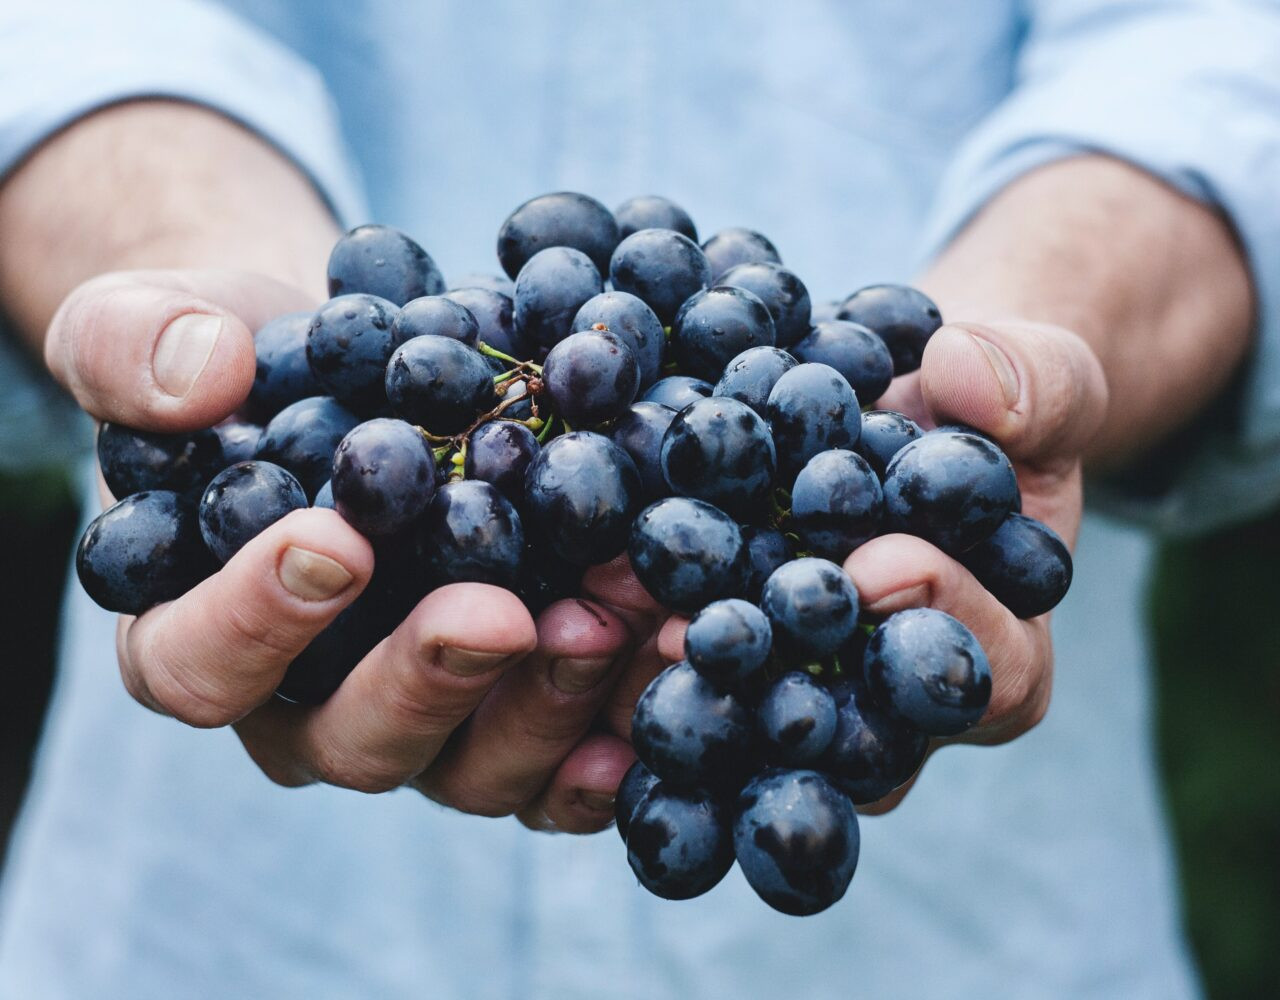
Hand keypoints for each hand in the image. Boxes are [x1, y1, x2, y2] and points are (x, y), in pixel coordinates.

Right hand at [48, 268, 637, 828]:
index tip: (334, 541)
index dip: (255, 621)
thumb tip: (199, 377)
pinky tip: (671, 673)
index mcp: (199, 636)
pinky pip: (565, 763)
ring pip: (475, 765)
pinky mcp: (515, 715)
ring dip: (551, 701)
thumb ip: (136, 346)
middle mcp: (310, 707)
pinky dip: (620, 732)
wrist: (361, 375)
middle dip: (432, 678)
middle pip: (356, 740)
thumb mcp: (156, 324)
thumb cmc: (246, 363)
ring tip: (618, 617)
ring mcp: (426, 723)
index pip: (199, 665)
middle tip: (500, 613)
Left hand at [650, 319, 1107, 811]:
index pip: (988, 672)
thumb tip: (965, 376)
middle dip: (780, 675)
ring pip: (751, 720)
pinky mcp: (732, 666)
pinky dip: (628, 639)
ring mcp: (808, 696)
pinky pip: (686, 673)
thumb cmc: (989, 411)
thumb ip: (1034, 384)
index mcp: (1000, 656)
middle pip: (850, 729)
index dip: (941, 620)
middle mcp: (896, 708)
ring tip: (615, 610)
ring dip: (680, 673)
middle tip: (707, 629)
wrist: (909, 415)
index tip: (878, 563)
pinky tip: (572, 597)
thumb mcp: (1040, 381)